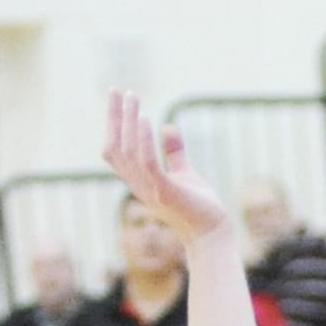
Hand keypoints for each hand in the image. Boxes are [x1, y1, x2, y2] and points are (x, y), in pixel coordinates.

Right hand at [102, 91, 229, 247]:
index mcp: (140, 181)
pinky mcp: (166, 193)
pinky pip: (148, 163)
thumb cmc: (200, 208)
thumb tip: (168, 126)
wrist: (213, 235)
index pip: (115, 151)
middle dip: (115, 118)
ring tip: (134, 100)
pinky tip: (145, 120)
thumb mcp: (184, 174)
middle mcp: (139, 185)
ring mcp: (151, 190)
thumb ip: (174, 152)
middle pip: (116, 148)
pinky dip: (143, 141)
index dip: (112, 125)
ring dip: (129, 123)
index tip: (117, 98)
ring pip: (129, 152)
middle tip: (119, 91)